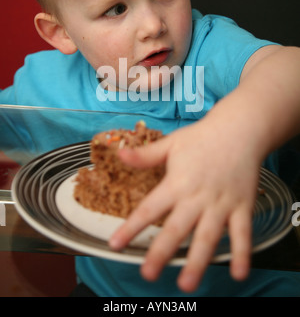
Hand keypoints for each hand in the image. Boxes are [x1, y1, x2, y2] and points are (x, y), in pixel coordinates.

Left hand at [109, 118, 259, 292]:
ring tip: (187, 283)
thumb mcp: (171, 143)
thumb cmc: (202, 137)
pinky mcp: (242, 206)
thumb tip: (119, 154)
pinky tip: (238, 275)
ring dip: (197, 261)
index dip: (131, 228)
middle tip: (148, 274)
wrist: (239, 130)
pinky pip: (242, 233)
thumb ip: (145, 155)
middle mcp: (197, 197)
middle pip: (176, 229)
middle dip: (160, 253)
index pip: (149, 209)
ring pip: (207, 237)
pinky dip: (241, 254)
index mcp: (176, 183)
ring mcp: (220, 204)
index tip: (115, 244)